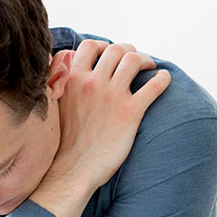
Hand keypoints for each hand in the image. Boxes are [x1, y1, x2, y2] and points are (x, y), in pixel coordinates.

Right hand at [50, 40, 170, 191]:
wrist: (71, 171)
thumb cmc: (62, 142)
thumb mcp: (52, 106)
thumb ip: (58, 82)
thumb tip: (66, 62)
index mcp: (71, 80)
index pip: (89, 46)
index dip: (103, 47)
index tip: (109, 55)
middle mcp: (92, 83)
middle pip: (116, 49)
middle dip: (128, 51)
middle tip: (134, 62)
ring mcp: (112, 96)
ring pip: (134, 60)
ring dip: (145, 60)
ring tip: (150, 68)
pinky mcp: (130, 112)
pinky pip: (154, 85)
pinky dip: (163, 79)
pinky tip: (163, 81)